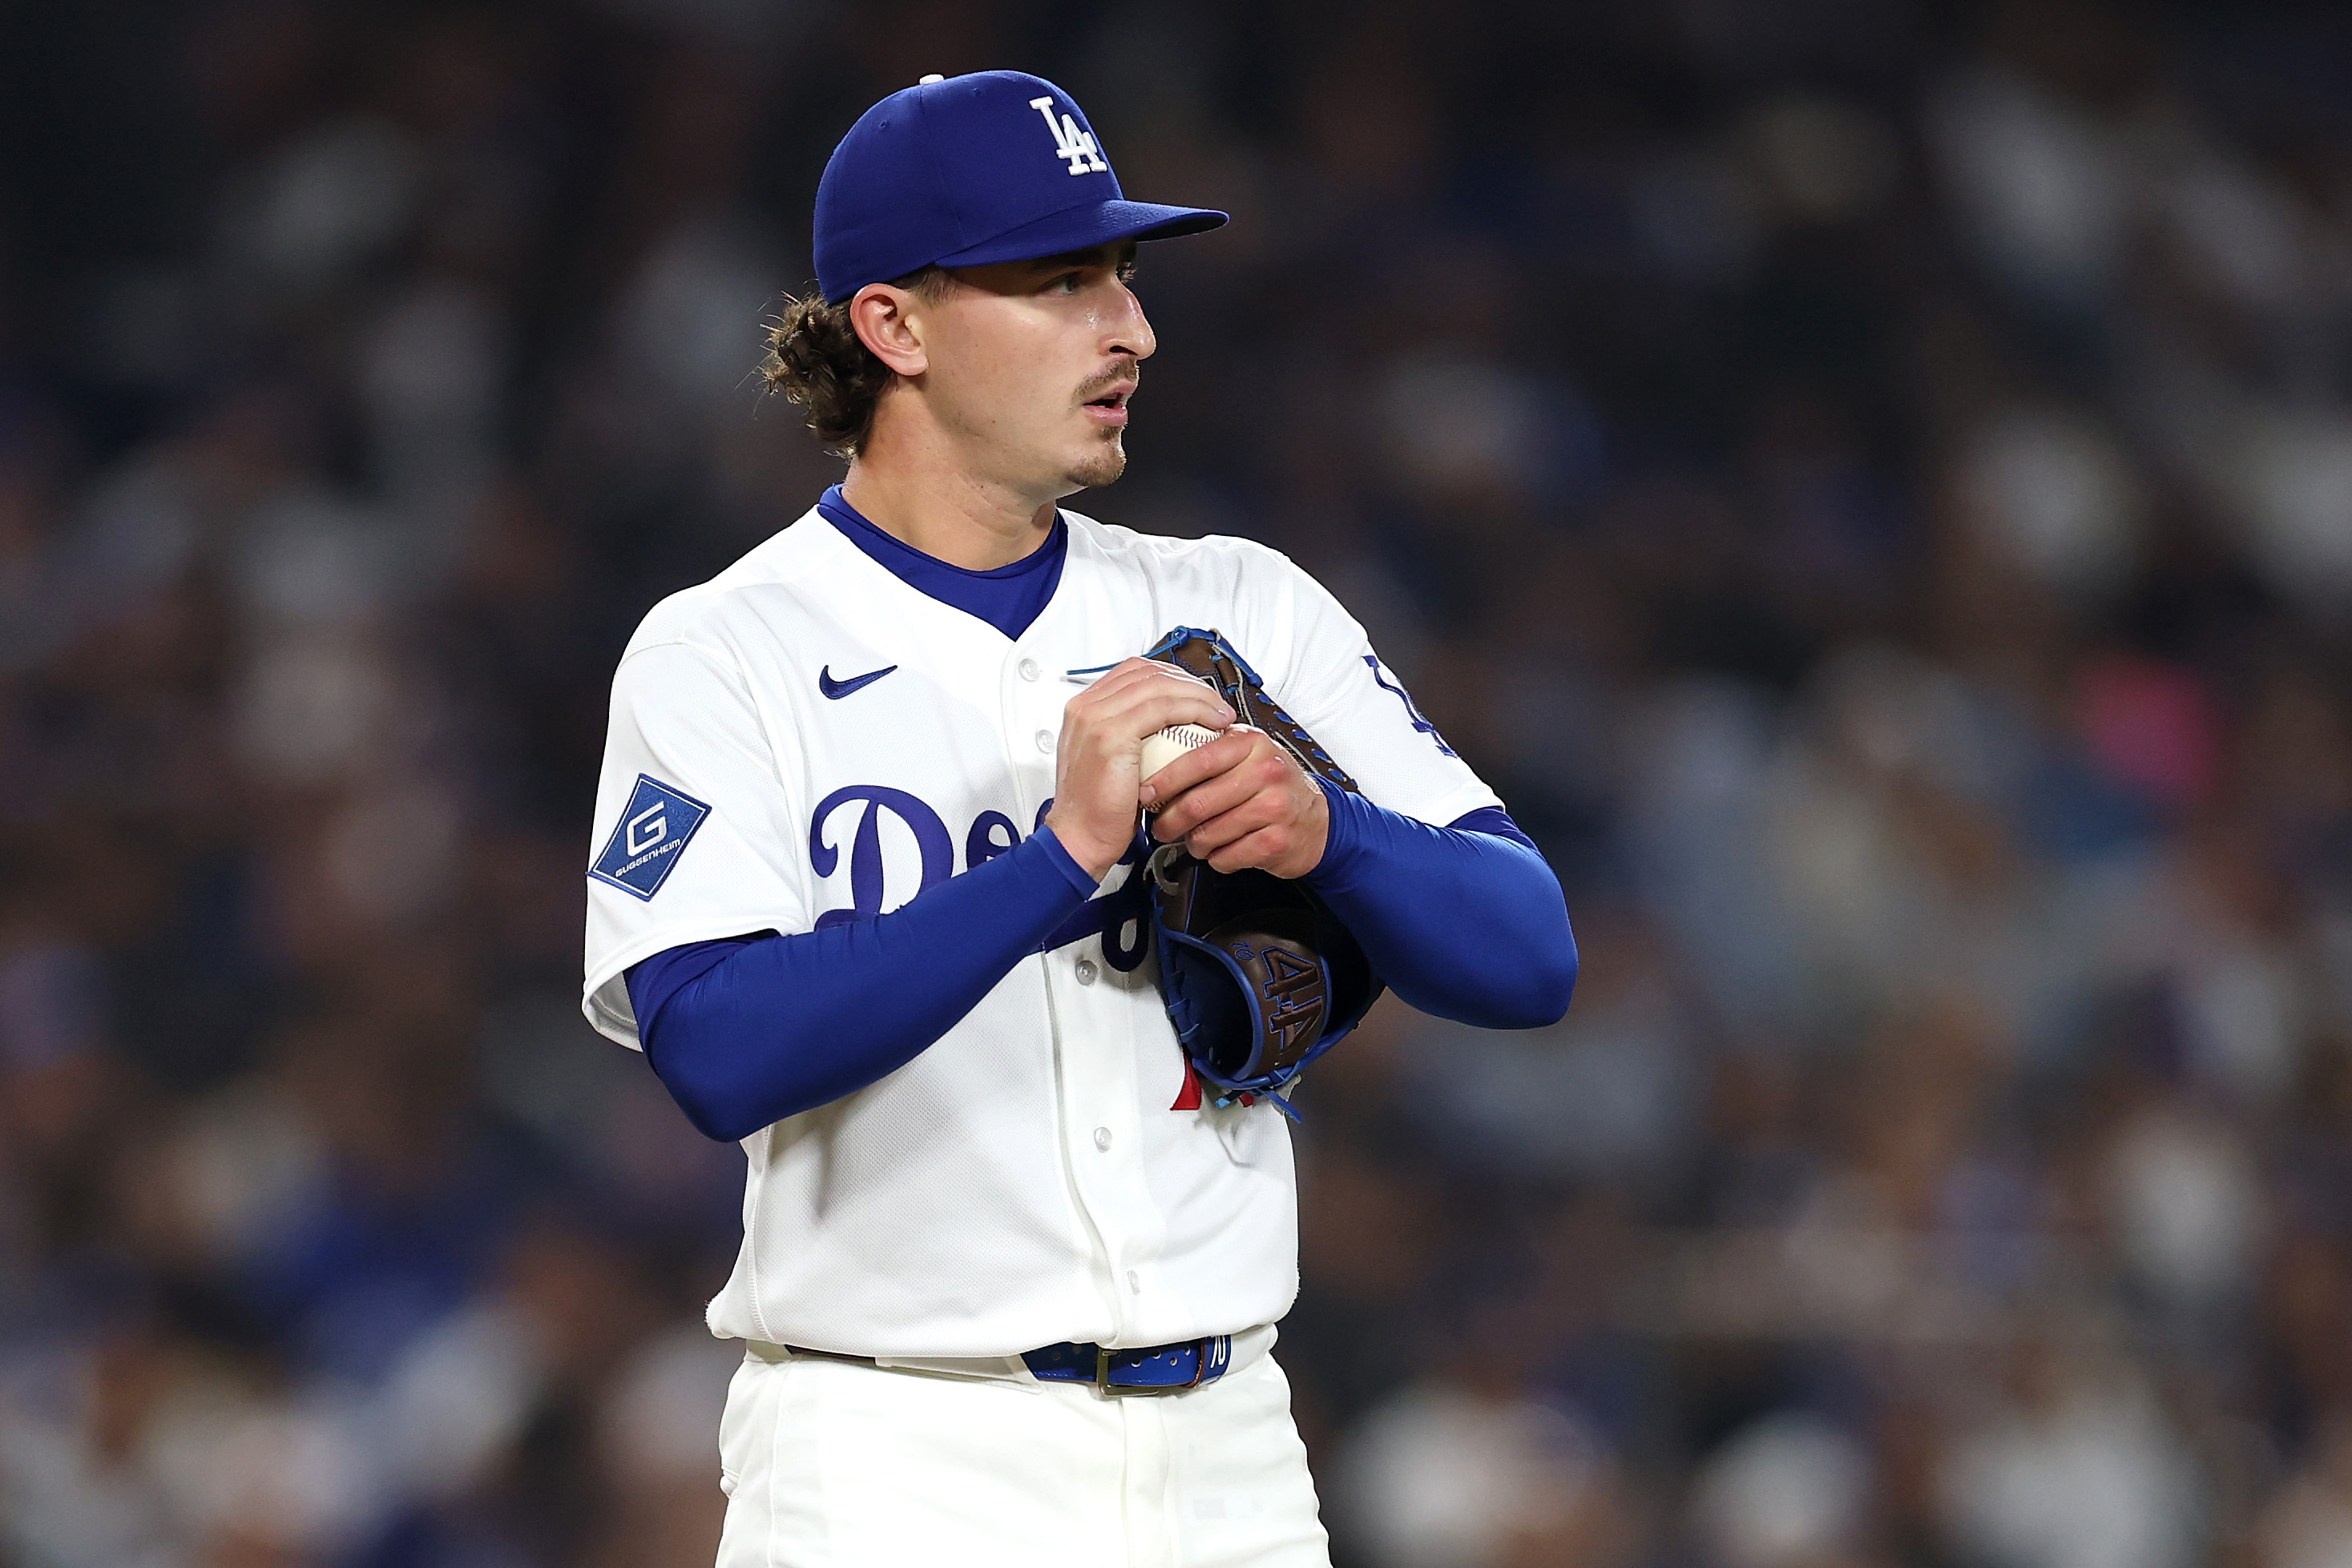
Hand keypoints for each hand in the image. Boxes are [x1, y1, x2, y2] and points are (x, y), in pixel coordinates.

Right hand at [1046, 658, 1233, 879]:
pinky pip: (1163, 708)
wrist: (1079, 839)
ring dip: (1198, 695)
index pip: (1134, 671)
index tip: (1197, 694)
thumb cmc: (1099, 810)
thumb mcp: (1112, 760)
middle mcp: (1086, 706)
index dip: (1171, 677)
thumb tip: (1169, 723)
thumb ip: (1131, 734)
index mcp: (1084, 708)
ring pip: (1159, 685)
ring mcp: (1095, 717)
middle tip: (1216, 703)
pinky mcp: (1111, 734)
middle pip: (1148, 672)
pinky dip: (1194, 709)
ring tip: (1221, 714)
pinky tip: (1212, 723)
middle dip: (1189, 682)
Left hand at [1142, 726, 1329, 877]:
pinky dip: (1216, 859)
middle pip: (1197, 803)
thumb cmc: (1272, 786)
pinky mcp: (1275, 841)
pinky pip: (1226, 857)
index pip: (1198, 760)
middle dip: (1170, 821)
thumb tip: (1156, 759)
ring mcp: (1274, 807)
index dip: (1165, 780)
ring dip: (1193, 843)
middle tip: (1162, 826)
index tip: (1146, 792)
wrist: (1315, 820)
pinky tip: (1222, 850)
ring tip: (1196, 839)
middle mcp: (1266, 772)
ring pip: (1208, 834)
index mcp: (1251, 743)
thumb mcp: (1247, 753)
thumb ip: (1211, 748)